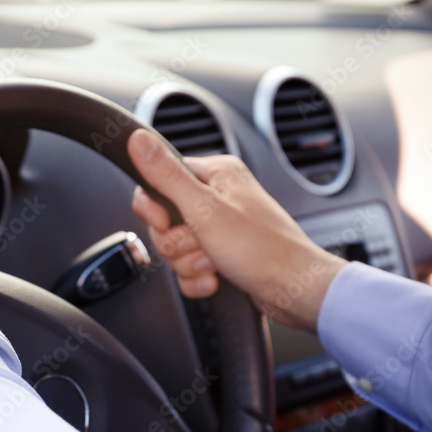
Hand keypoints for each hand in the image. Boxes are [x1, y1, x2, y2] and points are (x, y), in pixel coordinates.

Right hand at [127, 129, 345, 330]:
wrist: (294, 291)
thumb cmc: (262, 250)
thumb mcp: (204, 209)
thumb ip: (166, 175)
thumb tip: (137, 140)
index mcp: (215, 174)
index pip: (158, 181)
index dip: (154, 209)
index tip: (166, 222)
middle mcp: (218, 197)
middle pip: (164, 219)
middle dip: (177, 243)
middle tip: (201, 246)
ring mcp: (220, 228)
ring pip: (175, 247)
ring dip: (189, 263)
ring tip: (215, 263)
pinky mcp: (222, 254)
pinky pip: (189, 267)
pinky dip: (198, 278)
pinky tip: (215, 279)